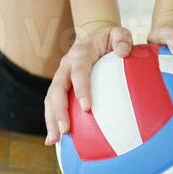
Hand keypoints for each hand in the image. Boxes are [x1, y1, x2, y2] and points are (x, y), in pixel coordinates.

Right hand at [44, 20, 132, 145]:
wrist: (93, 35)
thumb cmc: (109, 38)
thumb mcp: (118, 32)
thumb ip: (122, 38)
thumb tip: (122, 52)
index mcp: (80, 54)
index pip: (78, 73)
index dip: (81, 90)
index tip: (86, 109)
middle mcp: (65, 66)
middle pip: (57, 89)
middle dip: (59, 111)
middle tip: (65, 131)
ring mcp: (60, 77)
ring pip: (50, 99)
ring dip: (51, 119)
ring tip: (54, 141)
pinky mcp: (59, 87)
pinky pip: (51, 104)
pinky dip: (50, 121)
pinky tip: (53, 140)